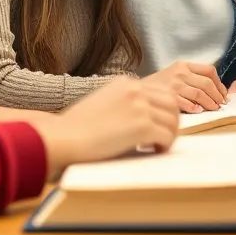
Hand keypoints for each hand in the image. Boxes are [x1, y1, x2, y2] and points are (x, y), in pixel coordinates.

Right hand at [33, 77, 178, 179]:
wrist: (63, 137)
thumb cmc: (76, 128)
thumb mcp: (102, 103)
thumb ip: (122, 104)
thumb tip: (141, 119)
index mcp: (125, 82)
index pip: (160, 91)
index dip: (164, 110)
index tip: (159, 124)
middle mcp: (135, 89)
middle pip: (171, 103)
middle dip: (172, 121)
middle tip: (164, 138)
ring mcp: (139, 106)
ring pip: (173, 119)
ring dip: (170, 135)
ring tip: (158, 147)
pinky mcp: (142, 125)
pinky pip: (167, 136)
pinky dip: (165, 146)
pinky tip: (153, 152)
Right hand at [144, 61, 226, 112]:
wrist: (134, 92)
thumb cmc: (155, 86)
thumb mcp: (173, 74)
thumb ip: (191, 78)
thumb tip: (214, 91)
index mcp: (183, 65)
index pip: (209, 70)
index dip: (220, 83)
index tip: (223, 94)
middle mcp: (180, 72)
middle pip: (207, 83)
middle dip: (218, 96)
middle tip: (221, 105)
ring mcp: (174, 84)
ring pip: (200, 94)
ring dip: (210, 104)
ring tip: (213, 110)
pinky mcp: (168, 97)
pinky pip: (187, 103)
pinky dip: (195, 108)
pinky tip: (197, 112)